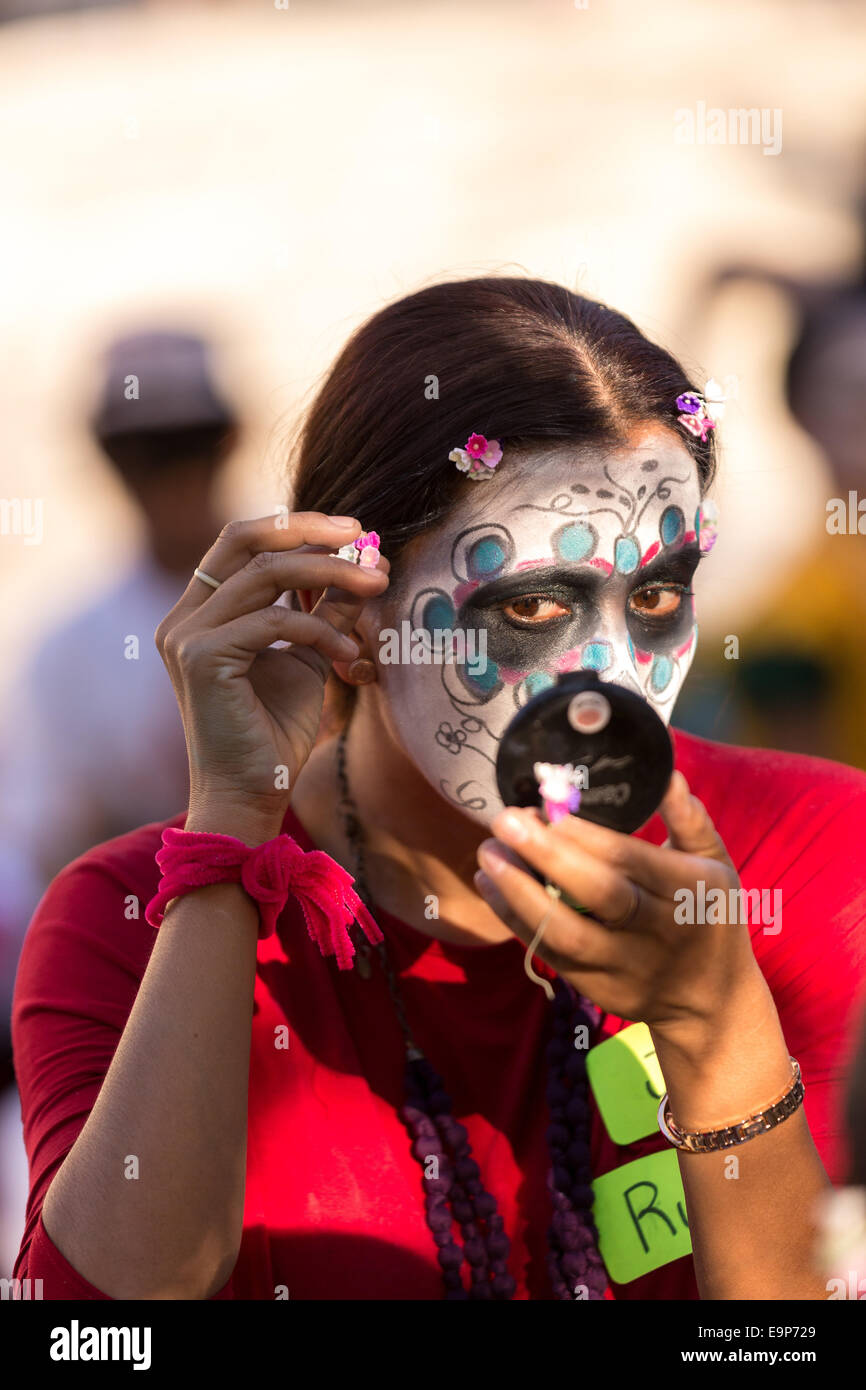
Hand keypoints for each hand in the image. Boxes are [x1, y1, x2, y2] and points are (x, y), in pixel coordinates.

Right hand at [155, 512, 388, 822]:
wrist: (251, 796)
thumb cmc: (275, 734)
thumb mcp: (309, 658)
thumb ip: (326, 611)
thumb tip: (364, 564)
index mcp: (200, 612)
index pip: (241, 542)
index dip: (297, 528)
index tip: (355, 532)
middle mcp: (183, 617)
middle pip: (244, 539)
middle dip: (310, 531)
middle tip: (364, 537)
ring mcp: (185, 635)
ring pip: (266, 573)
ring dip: (331, 575)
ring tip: (376, 588)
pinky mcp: (200, 658)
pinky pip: (275, 621)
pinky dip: (322, 633)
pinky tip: (351, 661)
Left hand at [474, 771, 760, 1040]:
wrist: (712, 1001)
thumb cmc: (707, 916)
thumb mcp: (714, 865)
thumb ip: (689, 820)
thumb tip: (666, 774)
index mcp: (687, 890)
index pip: (631, 860)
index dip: (586, 835)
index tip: (547, 807)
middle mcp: (657, 929)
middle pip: (598, 893)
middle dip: (546, 855)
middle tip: (504, 821)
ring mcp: (625, 965)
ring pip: (567, 932)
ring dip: (519, 892)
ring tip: (487, 855)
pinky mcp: (598, 989)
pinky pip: (551, 954)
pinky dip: (516, 920)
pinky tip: (490, 886)